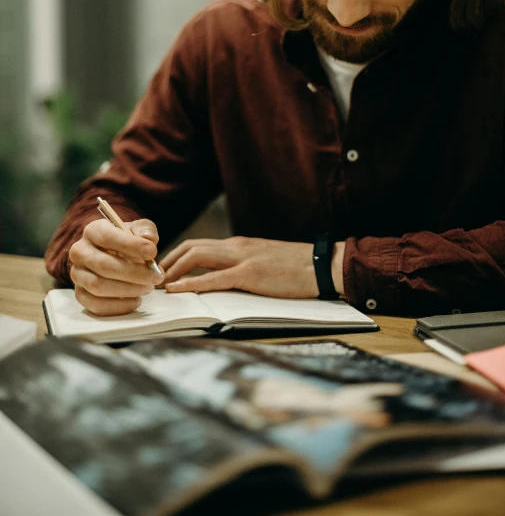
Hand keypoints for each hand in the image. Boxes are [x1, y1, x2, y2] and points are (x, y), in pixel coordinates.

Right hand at [69, 218, 163, 315]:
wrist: (113, 256)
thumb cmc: (127, 242)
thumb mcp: (138, 229)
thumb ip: (145, 230)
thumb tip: (149, 239)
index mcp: (92, 231)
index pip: (106, 237)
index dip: (131, 245)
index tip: (152, 252)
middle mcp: (80, 252)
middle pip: (103, 265)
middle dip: (134, 273)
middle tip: (156, 276)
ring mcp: (77, 274)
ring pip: (98, 286)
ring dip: (128, 290)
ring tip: (148, 287)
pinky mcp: (80, 294)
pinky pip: (95, 304)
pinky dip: (119, 306)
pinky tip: (136, 300)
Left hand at [160, 236, 341, 297]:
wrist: (322, 265)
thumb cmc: (297, 268)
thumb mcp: (265, 263)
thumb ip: (244, 266)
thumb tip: (226, 278)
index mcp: (240, 245)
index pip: (200, 245)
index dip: (177, 255)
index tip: (164, 269)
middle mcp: (237, 247)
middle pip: (192, 246)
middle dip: (168, 261)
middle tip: (153, 277)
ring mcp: (242, 258)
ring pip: (197, 256)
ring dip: (173, 269)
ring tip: (158, 284)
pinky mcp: (250, 274)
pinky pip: (213, 278)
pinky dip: (191, 282)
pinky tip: (176, 289)